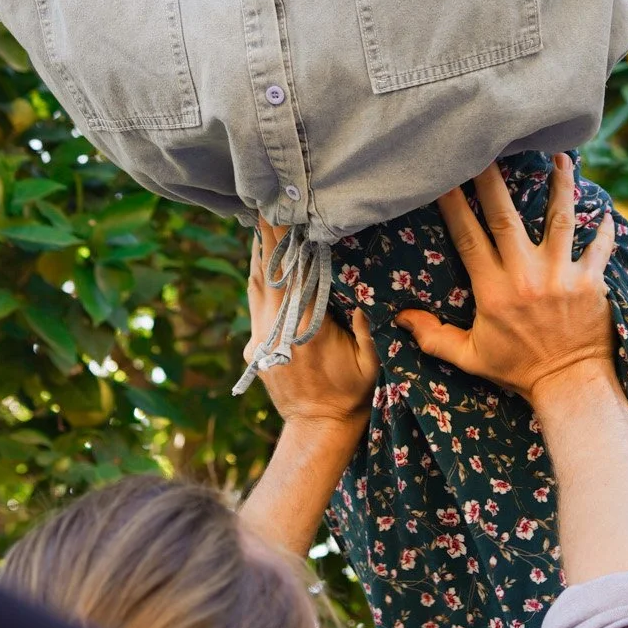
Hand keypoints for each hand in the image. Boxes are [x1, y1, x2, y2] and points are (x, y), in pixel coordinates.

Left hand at [244, 219, 377, 430]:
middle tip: (265, 197)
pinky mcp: (254, 346)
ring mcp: (261, 338)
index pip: (294, 273)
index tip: (285, 208)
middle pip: (268, 271)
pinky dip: (256, 274)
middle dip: (267, 234)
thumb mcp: (372, 362)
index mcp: (306, 328)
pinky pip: (254, 301)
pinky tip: (259, 255)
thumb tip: (363, 287)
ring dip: (258, 250)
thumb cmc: (352, 394)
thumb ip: (368, 326)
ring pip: (255, 283)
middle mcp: (277, 329)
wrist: (317, 429)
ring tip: (257, 216)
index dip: (288, 240)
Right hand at [395, 153, 618, 402]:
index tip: (446, 174)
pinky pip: (599, 247)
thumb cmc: (518, 371)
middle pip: (506, 216)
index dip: (454, 203)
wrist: (569, 386)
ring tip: (559, 157)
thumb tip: (399, 318)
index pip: (468, 237)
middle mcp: (526, 276)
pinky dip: (604, 228)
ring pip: (560, 219)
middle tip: (490, 144)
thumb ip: (433, 337)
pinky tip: (606, 209)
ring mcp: (561, 275)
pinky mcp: (592, 282)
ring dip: (560, 186)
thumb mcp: (470, 357)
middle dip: (494, 179)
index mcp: (492, 290)